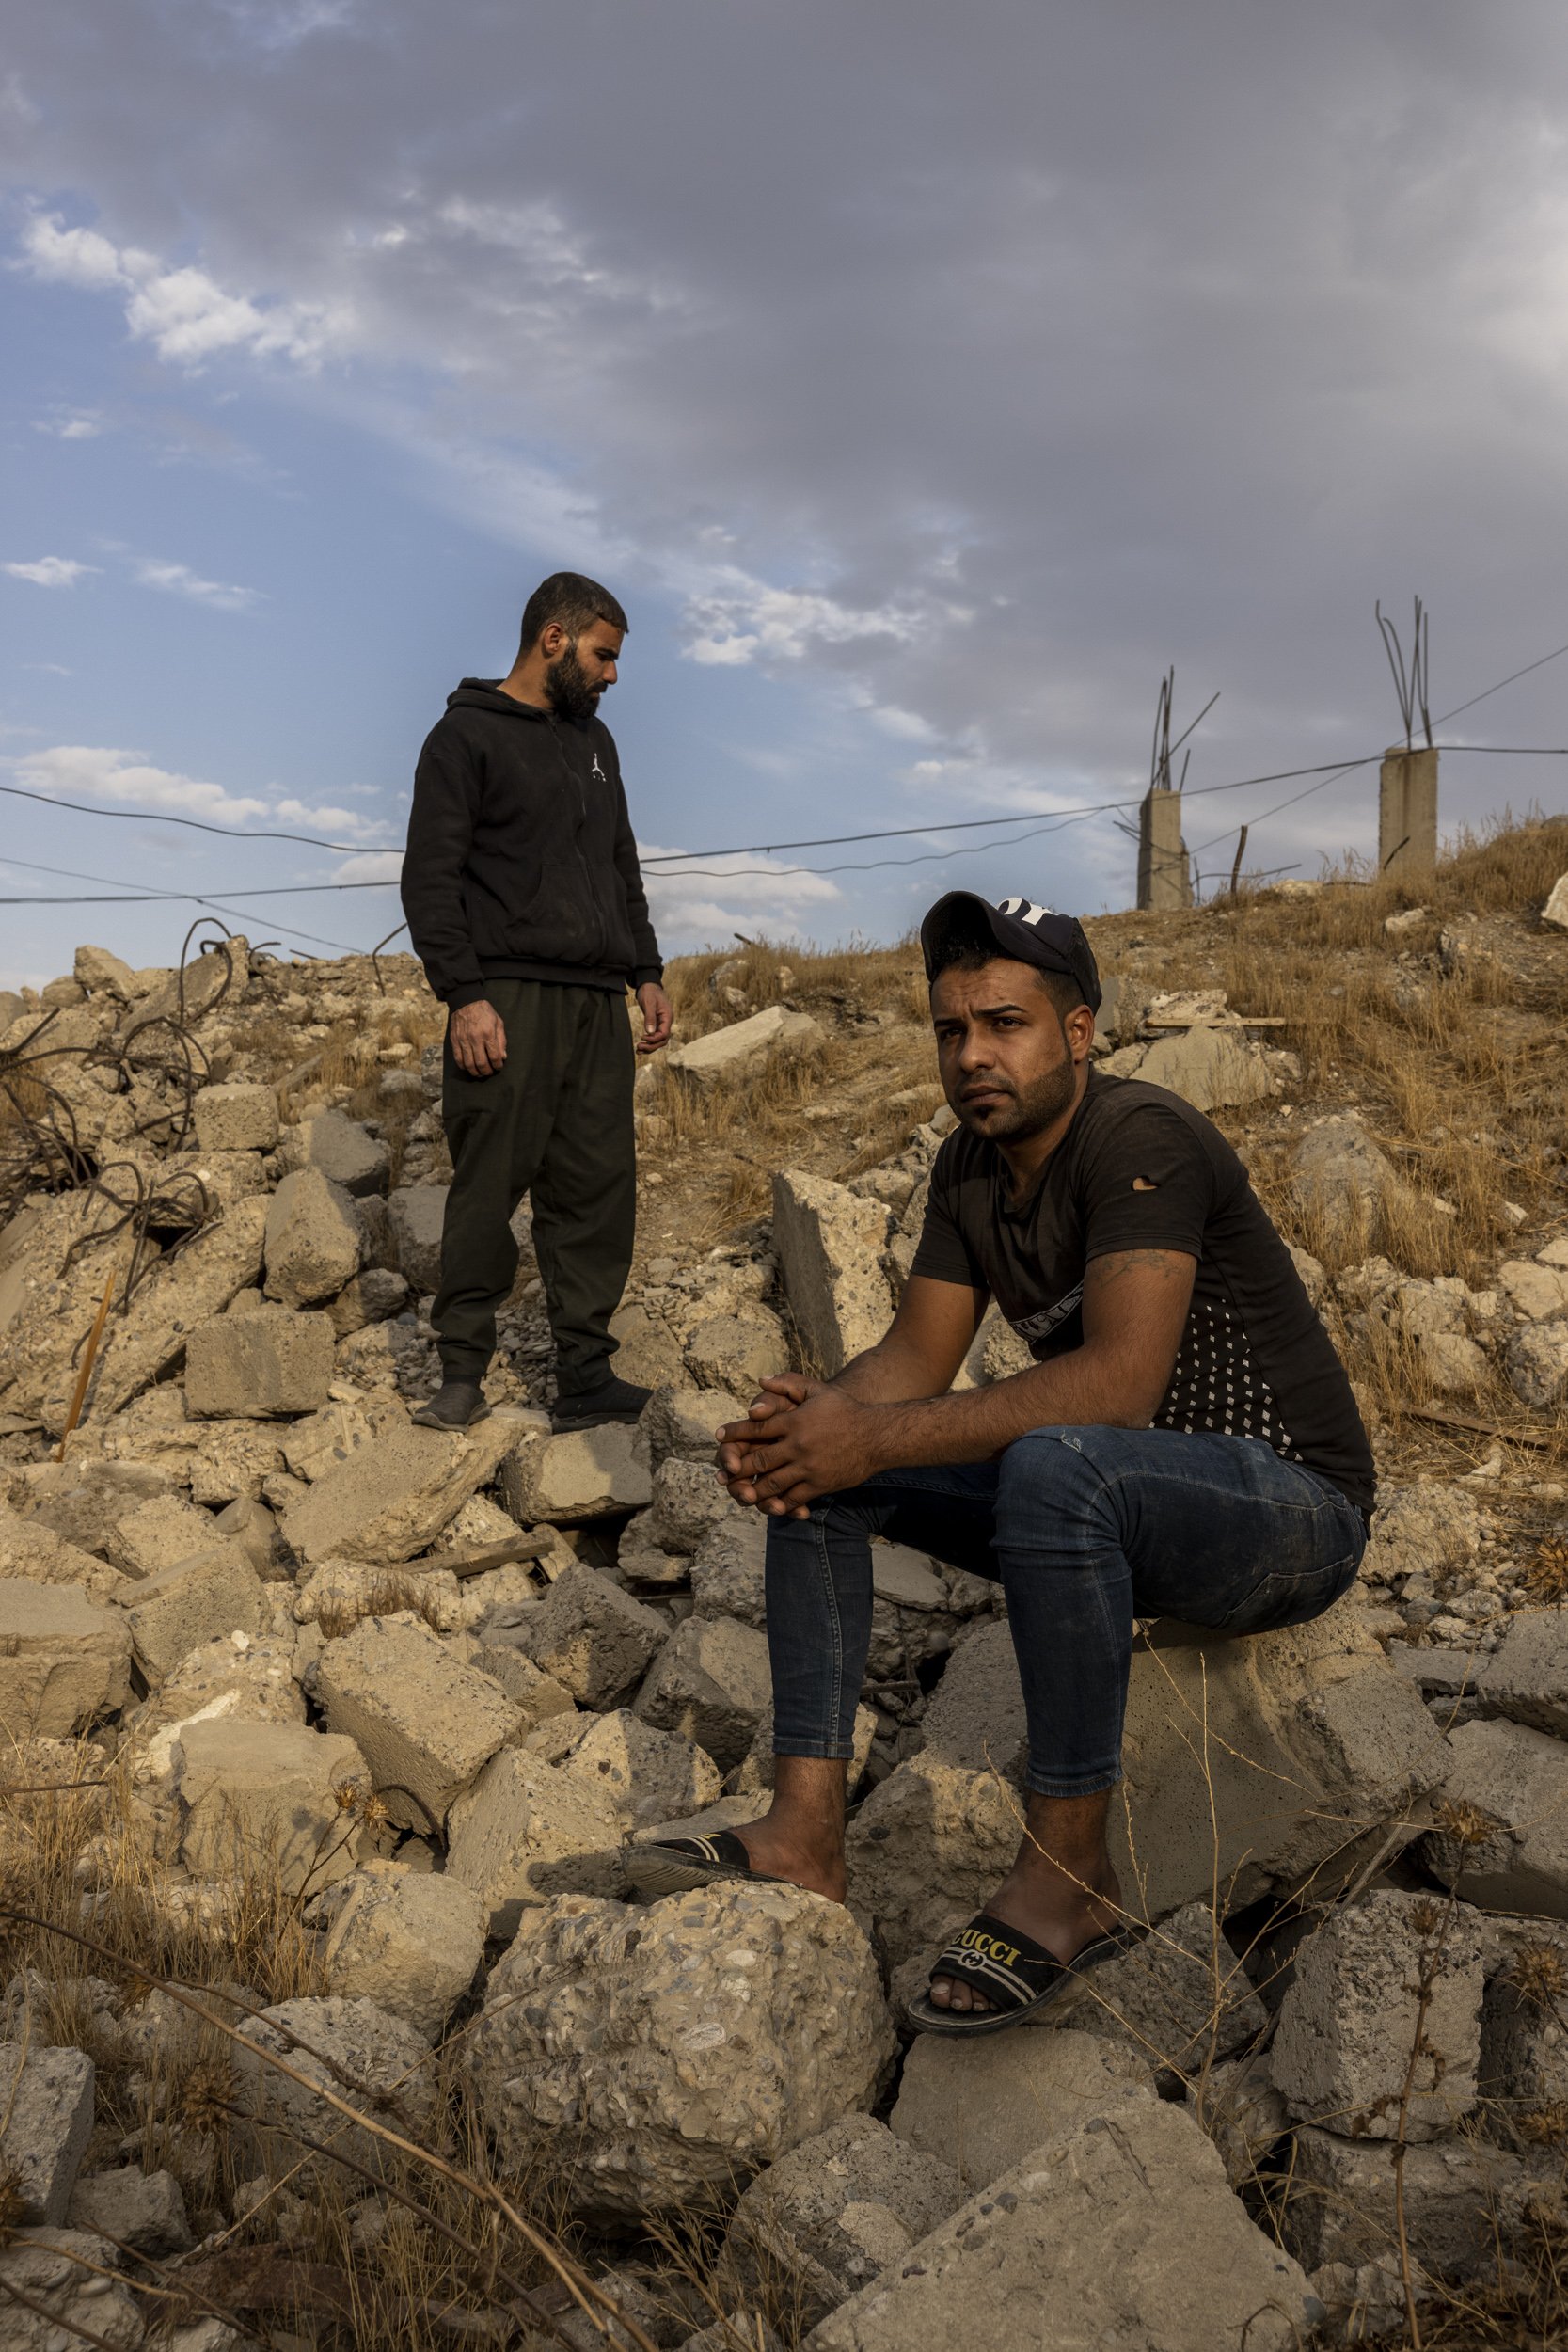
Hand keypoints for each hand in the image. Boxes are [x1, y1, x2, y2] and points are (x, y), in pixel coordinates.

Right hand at [449, 998, 506, 1077]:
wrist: (466, 1001)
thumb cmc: (485, 1012)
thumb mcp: (498, 1022)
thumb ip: (501, 1040)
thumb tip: (503, 1057)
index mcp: (488, 1033)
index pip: (494, 1056)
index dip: (498, 1065)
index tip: (499, 1067)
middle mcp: (475, 1038)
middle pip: (481, 1063)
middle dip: (487, 1071)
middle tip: (489, 1072)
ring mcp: (463, 1040)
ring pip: (469, 1063)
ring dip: (475, 1072)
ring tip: (480, 1073)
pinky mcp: (455, 1040)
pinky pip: (458, 1058)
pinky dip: (463, 1066)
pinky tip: (468, 1067)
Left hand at [635, 982, 672, 1052]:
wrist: (649, 985)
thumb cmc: (650, 992)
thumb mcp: (649, 1003)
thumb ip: (650, 1018)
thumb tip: (649, 1032)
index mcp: (667, 1017)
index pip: (664, 1034)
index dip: (654, 1039)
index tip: (642, 1037)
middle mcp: (666, 1022)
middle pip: (662, 1040)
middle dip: (651, 1046)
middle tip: (638, 1047)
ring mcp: (662, 1024)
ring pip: (659, 1041)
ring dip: (649, 1047)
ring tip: (638, 1050)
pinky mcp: (656, 1024)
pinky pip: (654, 1037)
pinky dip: (648, 1043)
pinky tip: (640, 1047)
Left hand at [715, 1381, 880, 1515]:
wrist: (877, 1436)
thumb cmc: (845, 1410)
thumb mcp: (818, 1390)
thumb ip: (788, 1383)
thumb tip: (760, 1381)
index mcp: (795, 1421)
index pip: (756, 1427)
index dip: (734, 1433)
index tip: (718, 1436)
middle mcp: (798, 1445)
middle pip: (759, 1459)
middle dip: (737, 1467)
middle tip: (722, 1472)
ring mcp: (808, 1467)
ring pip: (772, 1483)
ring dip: (753, 1490)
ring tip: (740, 1493)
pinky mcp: (819, 1484)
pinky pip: (793, 1498)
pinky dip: (779, 1503)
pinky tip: (769, 1506)